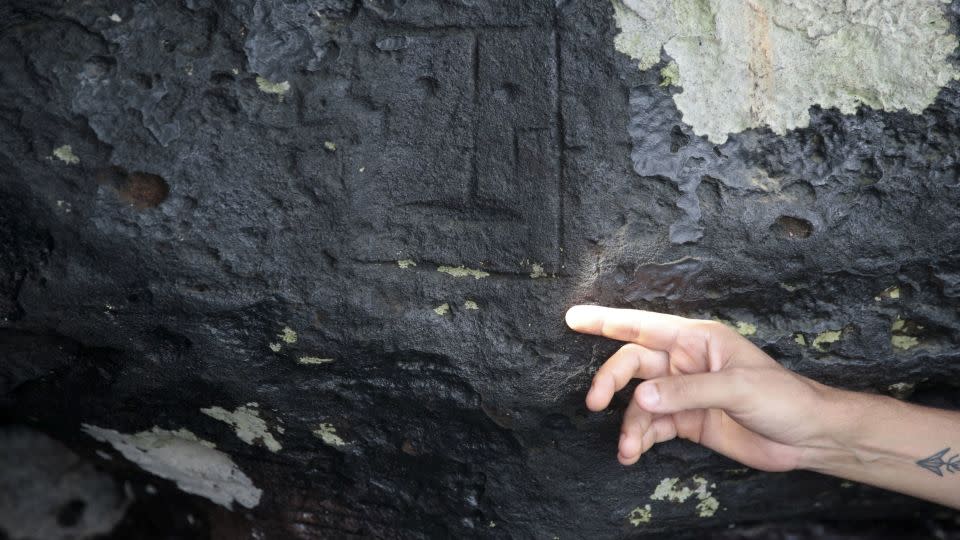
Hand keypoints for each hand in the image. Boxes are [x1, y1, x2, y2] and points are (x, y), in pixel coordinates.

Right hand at [565, 305, 853, 471]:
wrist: (807, 438)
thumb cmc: (782, 398)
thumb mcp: (737, 388)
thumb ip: (686, 391)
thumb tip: (640, 397)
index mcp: (697, 340)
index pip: (643, 325)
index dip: (605, 320)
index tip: (573, 318)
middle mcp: (684, 362)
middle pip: (632, 364)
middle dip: (609, 382)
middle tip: (593, 403)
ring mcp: (683, 393)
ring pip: (638, 402)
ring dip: (628, 424)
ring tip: (627, 447)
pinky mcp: (686, 421)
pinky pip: (651, 426)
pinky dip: (639, 439)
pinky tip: (633, 453)